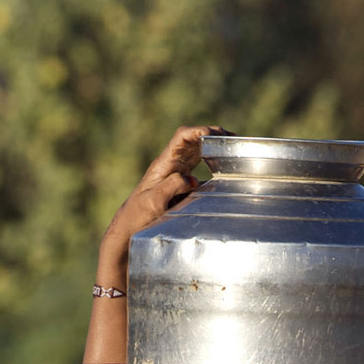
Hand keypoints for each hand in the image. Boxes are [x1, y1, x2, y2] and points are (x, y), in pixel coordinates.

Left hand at [98, 125, 218, 280]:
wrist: (129, 230)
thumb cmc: (137, 216)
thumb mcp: (152, 201)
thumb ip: (171, 186)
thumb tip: (191, 179)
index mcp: (164, 164)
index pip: (182, 138)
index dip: (198, 132)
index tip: (214, 134)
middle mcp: (172, 166)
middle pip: (194, 141)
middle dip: (213, 136)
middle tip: (233, 140)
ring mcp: (177, 175)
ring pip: (199, 154)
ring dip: (215, 149)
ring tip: (235, 151)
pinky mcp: (182, 187)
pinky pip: (200, 171)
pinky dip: (214, 168)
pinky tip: (226, 174)